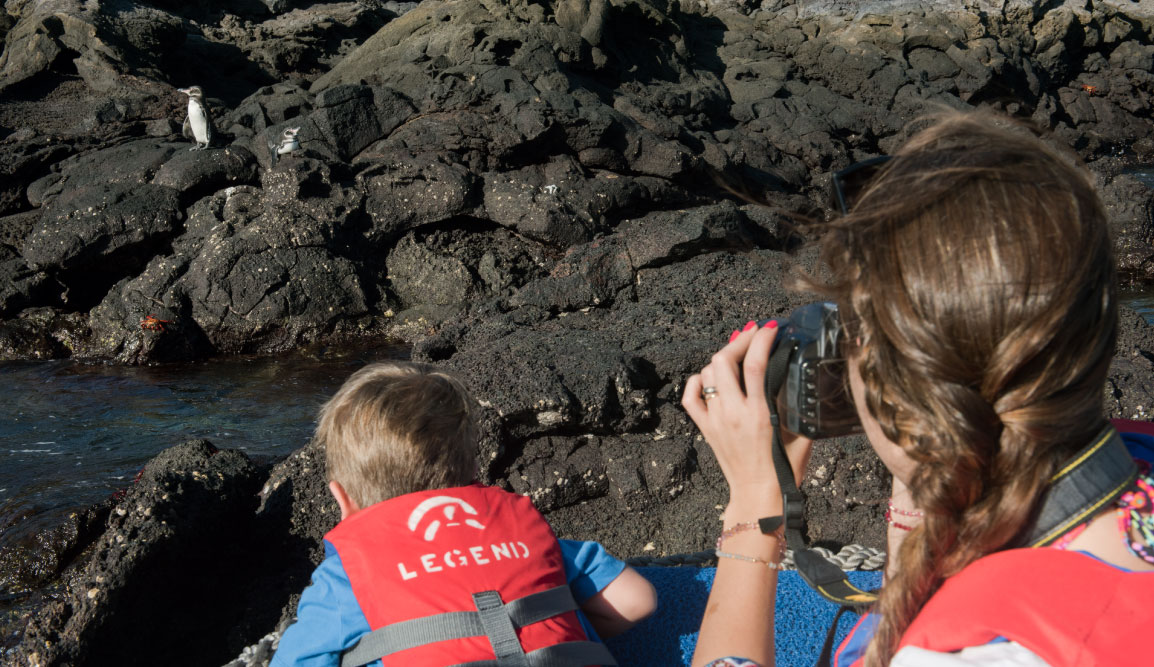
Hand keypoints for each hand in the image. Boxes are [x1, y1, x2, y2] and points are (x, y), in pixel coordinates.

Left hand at [682, 322, 814, 514]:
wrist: (757, 497)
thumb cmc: (783, 471)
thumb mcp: (802, 437)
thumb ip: (800, 408)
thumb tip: (804, 379)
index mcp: (758, 414)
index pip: (756, 364)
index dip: (762, 339)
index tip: (772, 326)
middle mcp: (732, 413)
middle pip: (724, 361)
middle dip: (740, 340)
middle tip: (754, 333)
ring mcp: (715, 419)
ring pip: (708, 373)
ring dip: (722, 358)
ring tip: (739, 353)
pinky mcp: (704, 428)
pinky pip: (690, 396)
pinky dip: (697, 381)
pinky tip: (710, 376)